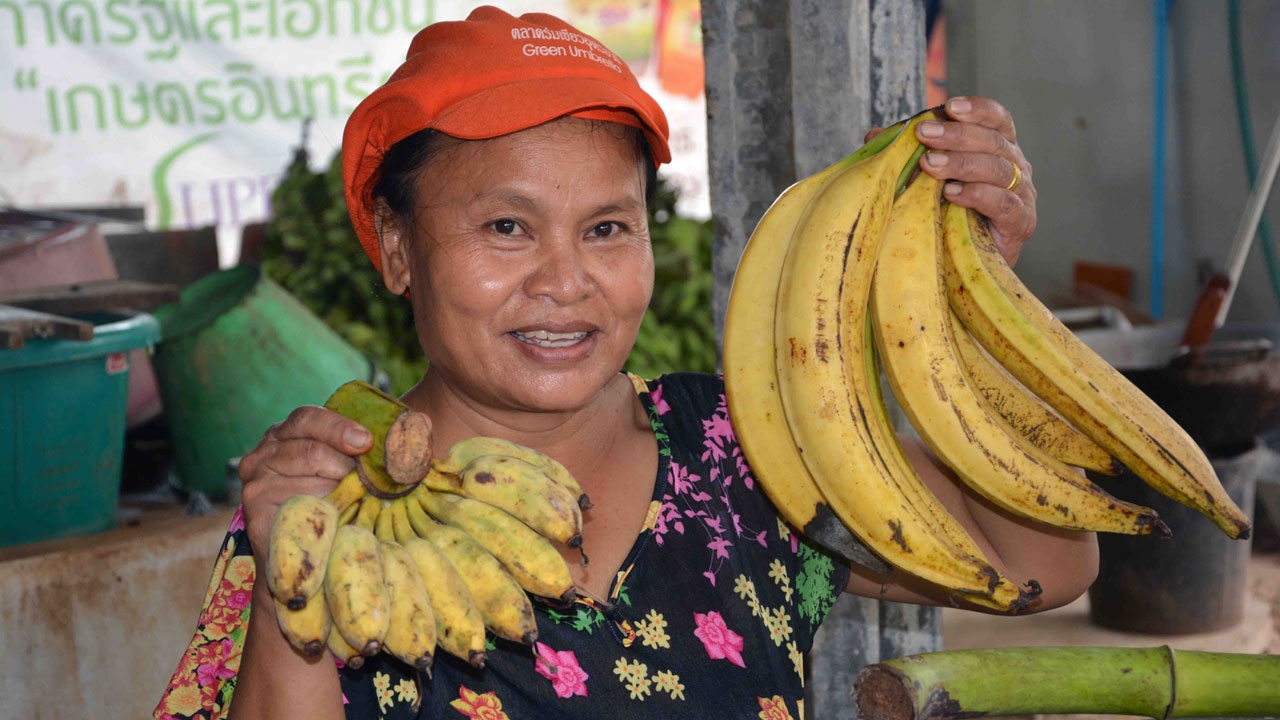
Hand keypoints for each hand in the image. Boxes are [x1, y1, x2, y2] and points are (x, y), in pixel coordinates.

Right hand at [236, 406, 372, 558]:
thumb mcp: (338, 466)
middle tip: (364, 486)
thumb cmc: (324, 502)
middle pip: (313, 450)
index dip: (339, 428)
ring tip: (350, 506)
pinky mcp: (256, 514)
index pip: (307, 418)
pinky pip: (304, 508)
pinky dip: (328, 514)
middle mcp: (262, 455)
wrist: (295, 553)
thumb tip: (406, 428)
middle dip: (346, 468)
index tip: (366, 442)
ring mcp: (256, 484)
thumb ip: (359, 447)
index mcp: (282, 434)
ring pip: (313, 483)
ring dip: (340, 495)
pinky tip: (336, 521)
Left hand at [864, 97, 1036, 265]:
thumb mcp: (926, 180)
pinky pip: (1003, 203)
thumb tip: (874, 135)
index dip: (977, 109)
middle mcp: (1016, 166)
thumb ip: (908, 156)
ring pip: (998, 169)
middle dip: (956, 134)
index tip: (949, 106)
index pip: (997, 119)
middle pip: (993, 141)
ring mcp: (1022, 195)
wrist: (966, 265)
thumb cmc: (949, 214)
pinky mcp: (1020, 223)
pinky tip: (952, 193)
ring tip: (929, 164)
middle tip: (923, 134)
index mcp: (998, 148)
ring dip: (961, 163)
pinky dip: (977, 195)